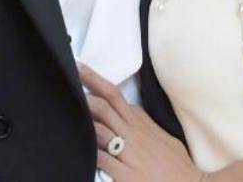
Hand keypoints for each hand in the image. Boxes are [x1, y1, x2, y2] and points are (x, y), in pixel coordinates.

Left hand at [78, 63, 206, 181]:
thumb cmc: (176, 163)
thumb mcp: (161, 135)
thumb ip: (144, 122)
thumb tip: (130, 110)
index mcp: (140, 122)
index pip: (113, 95)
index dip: (95, 82)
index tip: (80, 70)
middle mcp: (133, 134)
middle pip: (104, 105)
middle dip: (84, 91)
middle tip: (67, 78)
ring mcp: (129, 154)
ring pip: (100, 130)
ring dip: (83, 121)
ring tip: (66, 112)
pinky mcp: (127, 176)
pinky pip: (102, 161)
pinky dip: (89, 154)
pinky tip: (78, 150)